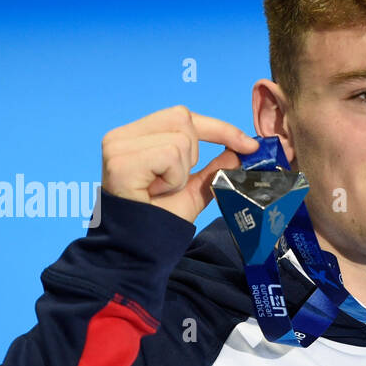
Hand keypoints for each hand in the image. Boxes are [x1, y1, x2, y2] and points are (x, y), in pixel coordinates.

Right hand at [101, 106, 259, 223]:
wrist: (137, 250)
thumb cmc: (159, 220)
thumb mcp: (193, 190)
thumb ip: (214, 168)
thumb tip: (241, 150)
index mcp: (135, 137)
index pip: (182, 116)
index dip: (218, 128)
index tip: (249, 145)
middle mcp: (121, 136)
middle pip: (183, 120)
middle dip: (192, 154)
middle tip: (172, 182)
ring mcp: (117, 146)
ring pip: (180, 140)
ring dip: (181, 173)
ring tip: (160, 190)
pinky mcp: (120, 161)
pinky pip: (170, 155)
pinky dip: (173, 179)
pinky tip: (154, 193)